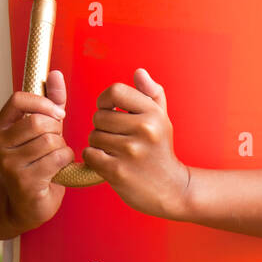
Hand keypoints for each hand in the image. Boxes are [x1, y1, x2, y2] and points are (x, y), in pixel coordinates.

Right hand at [0, 70, 75, 232]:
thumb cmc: (38, 161)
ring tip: (56, 156)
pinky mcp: (23, 182)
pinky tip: (60, 168)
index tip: (57, 113)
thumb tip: (56, 74)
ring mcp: (8, 165)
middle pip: (38, 122)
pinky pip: (57, 159)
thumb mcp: (43, 128)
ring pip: (49, 141)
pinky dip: (66, 160)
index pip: (18, 99)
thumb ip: (50, 102)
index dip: (43, 102)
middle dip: (56, 130)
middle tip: (57, 141)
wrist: (28, 204)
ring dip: (62, 147)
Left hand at [81, 68, 190, 219]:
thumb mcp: (162, 119)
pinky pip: (90, 154)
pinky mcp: (118, 172)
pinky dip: (94, 158)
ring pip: (93, 136)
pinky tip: (108, 162)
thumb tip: (139, 72)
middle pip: (99, 116)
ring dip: (98, 144)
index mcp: (153, 113)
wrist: (172, 189)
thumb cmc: (161, 150)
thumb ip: (151, 93)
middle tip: (115, 137)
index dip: (105, 100)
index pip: (115, 91)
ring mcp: (131, 151)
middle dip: (101, 126)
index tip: (109, 110)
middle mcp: (144, 129)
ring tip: (114, 151)